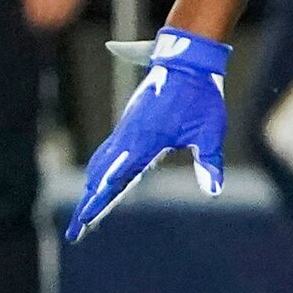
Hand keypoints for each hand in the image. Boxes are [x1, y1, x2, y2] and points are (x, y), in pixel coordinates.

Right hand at [65, 28, 230, 239]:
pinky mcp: (130, 124)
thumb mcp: (209, 131)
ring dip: (93, 188)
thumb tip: (214, 191)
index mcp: (144, 142)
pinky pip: (110, 153)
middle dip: (89, 204)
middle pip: (100, 177)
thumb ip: (210, 162)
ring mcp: (126, 129)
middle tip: (78, 231)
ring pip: (102, 164)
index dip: (97, 204)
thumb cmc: (201, 96)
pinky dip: (101, 172)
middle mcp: (128, 137)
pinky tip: (105, 183)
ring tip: (87, 214)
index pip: (114, 181)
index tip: (82, 224)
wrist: (186, 61)